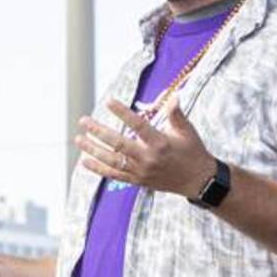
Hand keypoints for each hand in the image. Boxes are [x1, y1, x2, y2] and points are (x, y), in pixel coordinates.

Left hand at [74, 96, 216, 197]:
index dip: (122, 112)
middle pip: (118, 143)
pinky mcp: (137, 181)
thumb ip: (176, 114)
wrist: (198, 181)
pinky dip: (98, 169)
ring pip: (111, 161)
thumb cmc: (193, 151)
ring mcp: (141, 171)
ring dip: (93, 150)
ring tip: (78, 139)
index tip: (108, 101)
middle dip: (98, 132)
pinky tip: (84, 160)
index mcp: (160, 143)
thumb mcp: (187, 130)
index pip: (137, 125)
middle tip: (83, 121)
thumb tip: (173, 95)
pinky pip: (114, 175)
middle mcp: (148, 158)